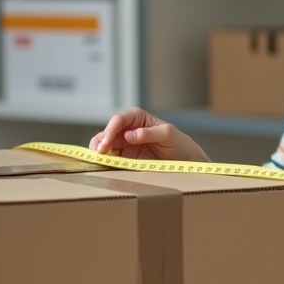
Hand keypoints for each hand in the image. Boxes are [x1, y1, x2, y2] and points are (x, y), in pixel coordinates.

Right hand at [89, 108, 208, 161]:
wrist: (185, 161)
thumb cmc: (178, 143)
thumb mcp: (167, 134)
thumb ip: (148, 133)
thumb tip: (129, 135)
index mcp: (138, 118)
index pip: (120, 120)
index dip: (111, 128)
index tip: (107, 140)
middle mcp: (129, 129)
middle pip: (109, 132)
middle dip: (102, 140)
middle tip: (99, 151)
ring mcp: (126, 144)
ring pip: (107, 144)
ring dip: (100, 150)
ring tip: (98, 158)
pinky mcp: (127, 158)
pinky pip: (112, 158)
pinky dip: (105, 160)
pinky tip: (103, 164)